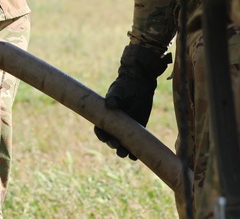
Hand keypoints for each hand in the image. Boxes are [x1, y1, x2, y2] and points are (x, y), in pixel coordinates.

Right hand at [94, 44, 171, 159]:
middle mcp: (114, 124)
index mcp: (106, 116)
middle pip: (111, 139)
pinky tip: (135, 156)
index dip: (101, 136)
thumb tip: (111, 105)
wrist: (139, 83)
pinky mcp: (137, 128)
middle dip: (113, 144)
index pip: (100, 129)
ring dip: (123, 151)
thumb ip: (114, 97)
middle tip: (117, 146)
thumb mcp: (118, 90)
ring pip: (122, 144)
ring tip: (126, 154)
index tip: (105, 138)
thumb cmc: (124, 85)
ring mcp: (126, 128)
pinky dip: (135, 151)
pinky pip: (135, 143)